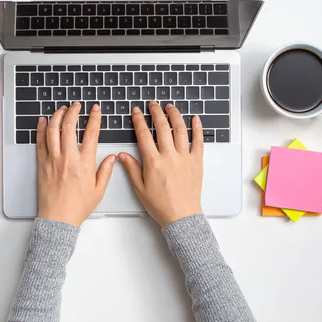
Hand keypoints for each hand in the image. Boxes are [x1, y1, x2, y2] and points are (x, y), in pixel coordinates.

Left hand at [36, 102, 115, 226]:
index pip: (91, 134)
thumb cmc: (78, 207)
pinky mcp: (42, 164)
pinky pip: (40, 141)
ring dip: (57, 116)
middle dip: (73, 111)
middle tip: (76, 105)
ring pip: (52, 130)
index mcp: (85, 163)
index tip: (95, 109)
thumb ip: (106, 171)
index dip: (94, 118)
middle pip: (69, 126)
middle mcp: (68, 158)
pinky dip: (40, 128)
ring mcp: (53, 160)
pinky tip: (43, 120)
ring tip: (62, 109)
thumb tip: (113, 157)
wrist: (58, 219)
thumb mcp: (99, 190)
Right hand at [118, 101, 203, 226]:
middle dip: (156, 112)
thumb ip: (132, 169)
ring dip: (174, 115)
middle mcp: (169, 156)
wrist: (182, 216)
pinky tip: (195, 119)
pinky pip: (198, 141)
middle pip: (162, 127)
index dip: (139, 120)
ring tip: (170, 107)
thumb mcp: (140, 188)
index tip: (136, 112)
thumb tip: (122, 155)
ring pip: (180, 130)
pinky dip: (197, 128)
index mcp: (153, 162)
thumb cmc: (161, 205)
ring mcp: (185, 157)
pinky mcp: (197, 162)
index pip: (144, 135)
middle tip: (152, 104)